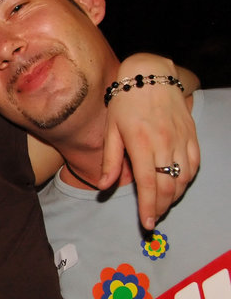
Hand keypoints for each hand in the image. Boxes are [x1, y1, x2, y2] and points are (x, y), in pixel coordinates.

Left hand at [101, 54, 199, 229]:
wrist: (150, 75)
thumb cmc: (125, 103)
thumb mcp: (111, 130)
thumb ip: (110, 160)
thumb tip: (104, 186)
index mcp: (141, 144)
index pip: (147, 184)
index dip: (148, 207)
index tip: (147, 223)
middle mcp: (165, 144)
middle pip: (168, 186)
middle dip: (161, 207)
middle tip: (153, 218)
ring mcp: (181, 139)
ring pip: (184, 178)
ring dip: (175, 196)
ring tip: (162, 205)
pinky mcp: (191, 135)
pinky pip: (194, 165)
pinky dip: (187, 180)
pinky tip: (178, 185)